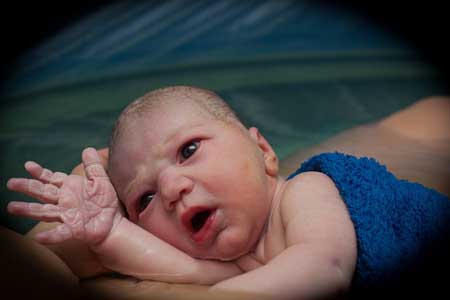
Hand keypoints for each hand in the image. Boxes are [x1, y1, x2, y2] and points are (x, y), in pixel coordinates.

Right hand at [7, 148, 122, 245]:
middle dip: (27, 187)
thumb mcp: (100, 180)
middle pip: (42, 193)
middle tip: (11, 183)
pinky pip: (60, 233)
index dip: (39, 172)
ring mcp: (66, 216)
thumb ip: (93, 166)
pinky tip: (39, 238)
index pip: (50, 179)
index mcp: (69, 188)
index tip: (28, 165)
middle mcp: (63, 202)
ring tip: (12, 207)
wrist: (114, 223)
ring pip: (44, 212)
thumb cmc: (105, 202)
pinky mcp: (74, 230)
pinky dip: (50, 236)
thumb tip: (88, 149)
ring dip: (28, 210)